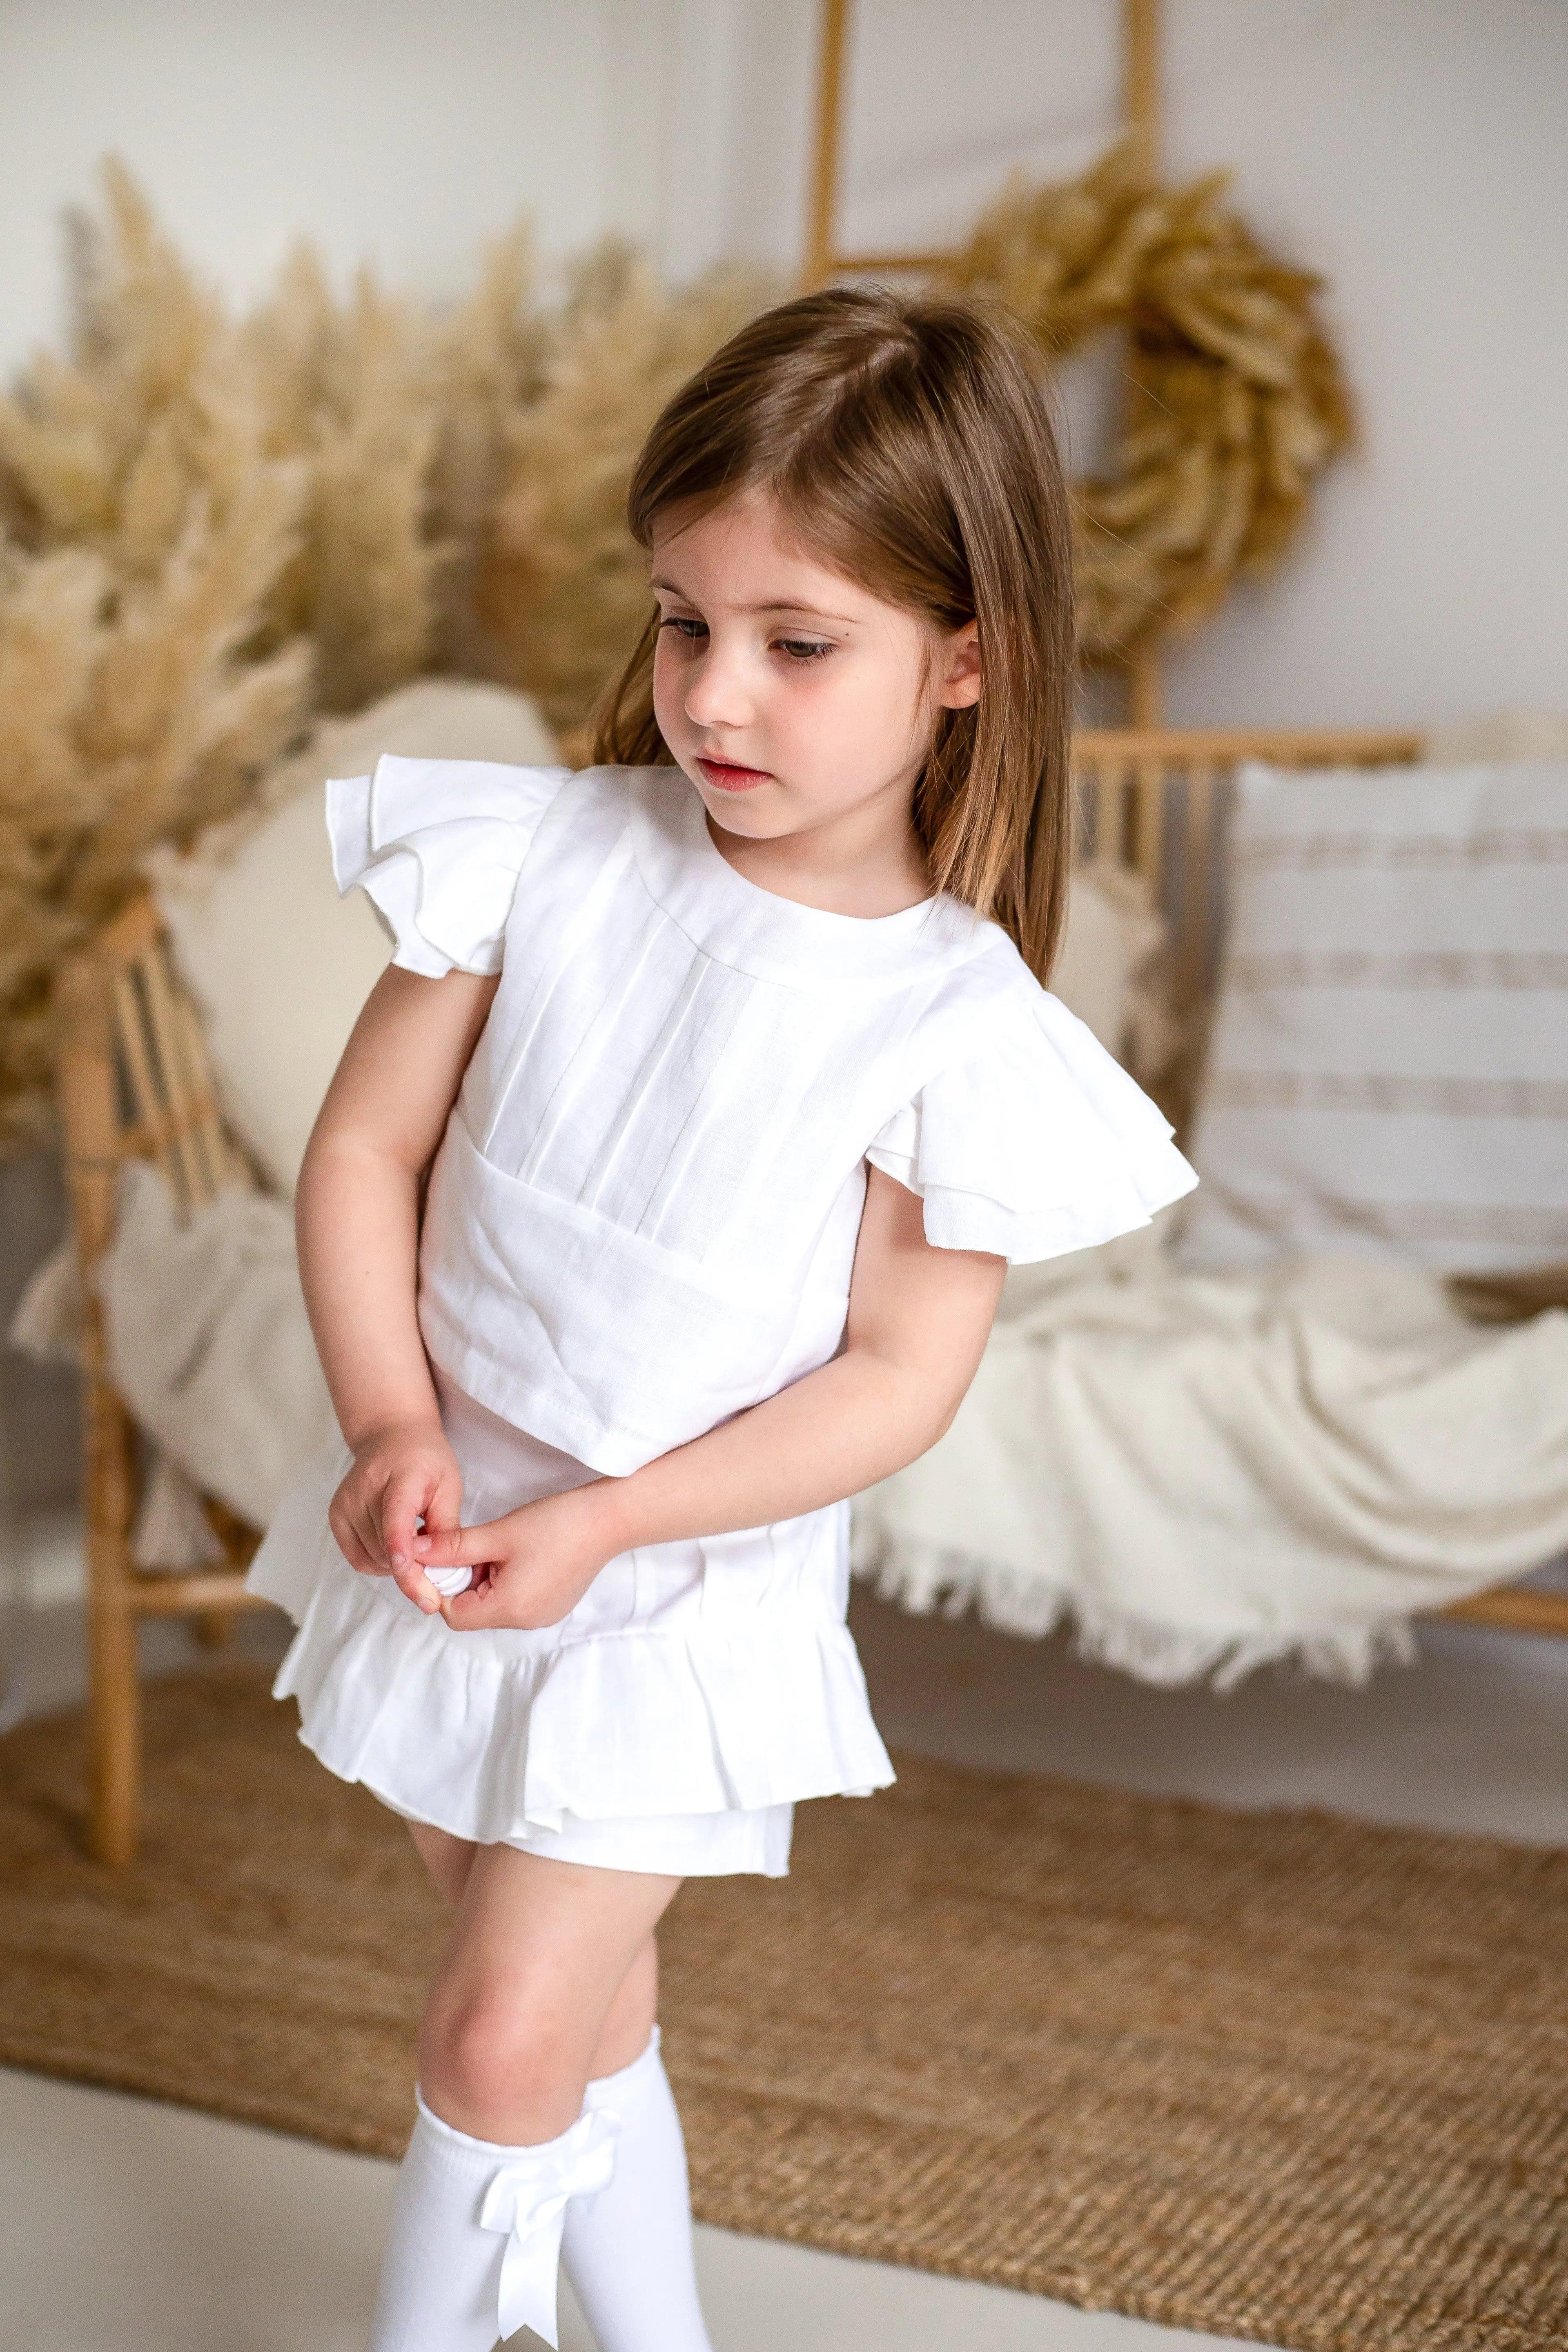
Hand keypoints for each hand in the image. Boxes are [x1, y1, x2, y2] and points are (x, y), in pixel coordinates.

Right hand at [328, 1416, 462, 1614]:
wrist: (390, 1436)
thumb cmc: (425, 1461)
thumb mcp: (449, 1486)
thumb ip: (446, 1528)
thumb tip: (440, 1569)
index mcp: (401, 1476)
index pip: (395, 1514)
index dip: (399, 1544)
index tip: (403, 1568)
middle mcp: (364, 1489)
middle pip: (385, 1547)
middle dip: (412, 1565)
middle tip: (432, 1554)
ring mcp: (345, 1504)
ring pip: (373, 1559)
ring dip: (396, 1562)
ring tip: (413, 1539)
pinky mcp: (336, 1517)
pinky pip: (359, 1559)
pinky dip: (379, 1562)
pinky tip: (394, 1544)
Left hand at [412, 1483, 617, 1631]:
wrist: (609, 1519)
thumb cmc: (556, 1523)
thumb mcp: (498, 1533)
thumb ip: (452, 1547)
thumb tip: (413, 1550)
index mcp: (509, 1609)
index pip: (453, 1614)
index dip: (442, 1585)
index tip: (448, 1554)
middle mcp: (525, 1621)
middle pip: (474, 1611)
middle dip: (465, 1580)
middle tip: (476, 1546)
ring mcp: (542, 1615)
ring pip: (494, 1605)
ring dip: (486, 1579)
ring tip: (502, 1547)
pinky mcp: (553, 1605)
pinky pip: (516, 1601)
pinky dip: (506, 1581)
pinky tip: (520, 1554)